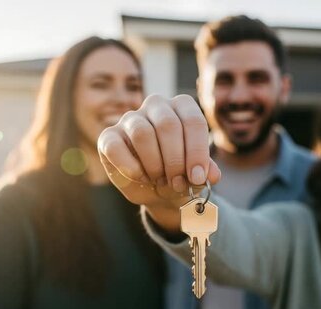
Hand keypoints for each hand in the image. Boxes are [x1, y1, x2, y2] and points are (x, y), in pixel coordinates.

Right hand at [97, 94, 220, 228]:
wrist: (156, 189)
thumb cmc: (179, 174)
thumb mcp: (195, 174)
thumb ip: (205, 170)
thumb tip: (211, 175)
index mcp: (182, 107)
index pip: (193, 121)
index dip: (197, 152)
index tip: (197, 177)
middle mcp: (157, 106)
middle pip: (168, 125)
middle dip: (175, 161)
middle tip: (177, 183)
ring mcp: (131, 118)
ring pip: (142, 133)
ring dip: (155, 164)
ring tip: (160, 180)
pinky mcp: (109, 136)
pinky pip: (115, 147)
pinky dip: (130, 167)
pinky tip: (141, 177)